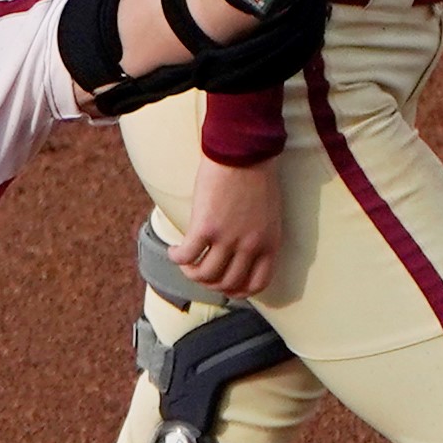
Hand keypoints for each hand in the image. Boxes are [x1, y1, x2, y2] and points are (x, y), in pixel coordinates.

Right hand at [169, 154, 285, 299]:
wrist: (244, 151)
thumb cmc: (256, 176)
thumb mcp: (268, 214)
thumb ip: (258, 237)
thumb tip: (240, 254)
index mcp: (270, 244)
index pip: (257, 284)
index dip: (238, 291)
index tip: (224, 285)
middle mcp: (250, 246)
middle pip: (227, 283)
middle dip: (211, 283)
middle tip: (200, 271)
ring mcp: (228, 239)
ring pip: (205, 275)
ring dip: (190, 273)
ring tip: (184, 261)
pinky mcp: (206, 227)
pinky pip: (187, 256)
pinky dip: (176, 258)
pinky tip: (173, 250)